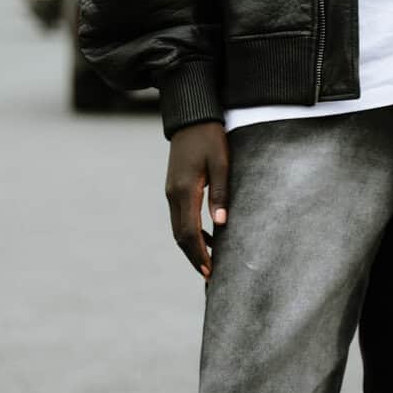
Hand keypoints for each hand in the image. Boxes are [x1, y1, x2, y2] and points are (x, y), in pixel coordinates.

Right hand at [165, 121, 229, 278]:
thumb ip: (221, 193)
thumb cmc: (210, 137)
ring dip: (192, 246)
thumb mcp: (221, 163)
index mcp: (184, 190)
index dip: (199, 254)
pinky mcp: (174, 188)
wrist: (191, 117)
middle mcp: (173, 194)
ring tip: (210, 261)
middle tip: (210, 275)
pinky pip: (180, 217)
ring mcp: (171, 191)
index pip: (189, 232)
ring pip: (178, 228)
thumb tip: (221, 225)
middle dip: (194, 257)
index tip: (210, 271)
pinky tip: (208, 236)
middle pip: (180, 236)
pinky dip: (191, 232)